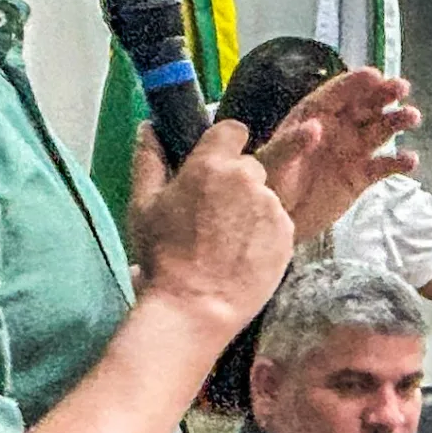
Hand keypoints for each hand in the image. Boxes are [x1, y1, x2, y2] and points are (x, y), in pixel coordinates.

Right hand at [126, 121, 294, 335]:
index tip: (216, 163)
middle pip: (250, 165)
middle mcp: (248, 178)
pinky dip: (264, 232)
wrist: (196, 306)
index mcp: (211, 164)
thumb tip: (149, 125)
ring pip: (265, 195)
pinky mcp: (288, 234)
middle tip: (215, 212)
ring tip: (227, 240)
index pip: (232, 130)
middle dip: (236, 180)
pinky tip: (243, 254)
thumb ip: (148, 159)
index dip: (224, 144)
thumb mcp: (143, 206)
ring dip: (251, 208)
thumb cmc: (163, 256)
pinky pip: (277, 222)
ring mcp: (272, 206)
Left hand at [254, 69, 422, 240]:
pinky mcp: (362, 176)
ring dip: (397, 121)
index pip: (336, 94)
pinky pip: (384, 166)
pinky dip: (398, 162)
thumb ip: (291, 144)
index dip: (355, 83)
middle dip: (383, 94)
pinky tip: (410, 161)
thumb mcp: (274, 162)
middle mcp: (338, 128)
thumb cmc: (271, 183)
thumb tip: (314, 127)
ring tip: (411, 117)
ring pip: (380, 130)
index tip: (374, 75)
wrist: (280, 218)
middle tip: (401, 87)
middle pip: (365, 105)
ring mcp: (352, 151)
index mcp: (314, 116)